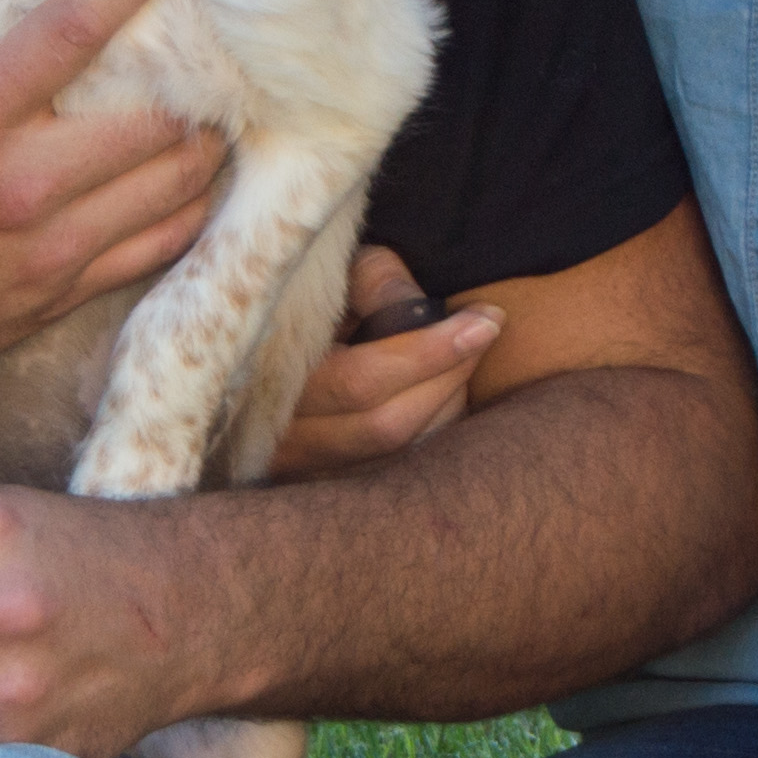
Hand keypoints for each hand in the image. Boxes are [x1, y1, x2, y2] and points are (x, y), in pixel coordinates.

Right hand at [0, 0, 227, 380]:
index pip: (73, 30)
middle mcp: (16, 183)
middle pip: (153, 113)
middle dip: (199, 68)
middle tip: (221, 31)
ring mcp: (45, 247)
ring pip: (174, 181)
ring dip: (208, 136)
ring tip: (220, 98)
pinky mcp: (57, 293)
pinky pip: (160, 245)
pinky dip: (193, 205)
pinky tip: (198, 173)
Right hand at [265, 244, 498, 479]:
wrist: (271, 340)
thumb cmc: (311, 298)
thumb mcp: (336, 274)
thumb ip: (377, 284)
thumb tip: (428, 314)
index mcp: (274, 379)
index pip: (361, 382)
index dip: (430, 353)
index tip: (485, 320)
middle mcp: (284, 439)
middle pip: (386, 425)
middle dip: (448, 377)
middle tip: (481, 333)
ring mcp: (306, 471)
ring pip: (398, 453)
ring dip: (446, 404)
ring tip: (461, 356)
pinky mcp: (333, 484)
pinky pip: (400, 469)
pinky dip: (433, 429)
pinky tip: (442, 390)